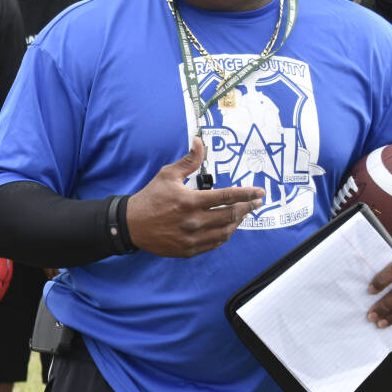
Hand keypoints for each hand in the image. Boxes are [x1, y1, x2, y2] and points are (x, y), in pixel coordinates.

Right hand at [127, 137, 264, 256]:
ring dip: (237, 222)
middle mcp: (193, 221)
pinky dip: (224, 235)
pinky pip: (214, 244)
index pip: (227, 196)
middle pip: (231, 215)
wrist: (131, 225)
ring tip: (242, 214)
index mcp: (190, 201)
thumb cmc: (151, 197)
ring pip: (225, 232)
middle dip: (248, 207)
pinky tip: (227, 227)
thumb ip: (189, 160)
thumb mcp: (168, 175)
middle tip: (256, 202)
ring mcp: (192, 238)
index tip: (260, 192)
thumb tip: (199, 141)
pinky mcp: (188, 250)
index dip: (247, 194)